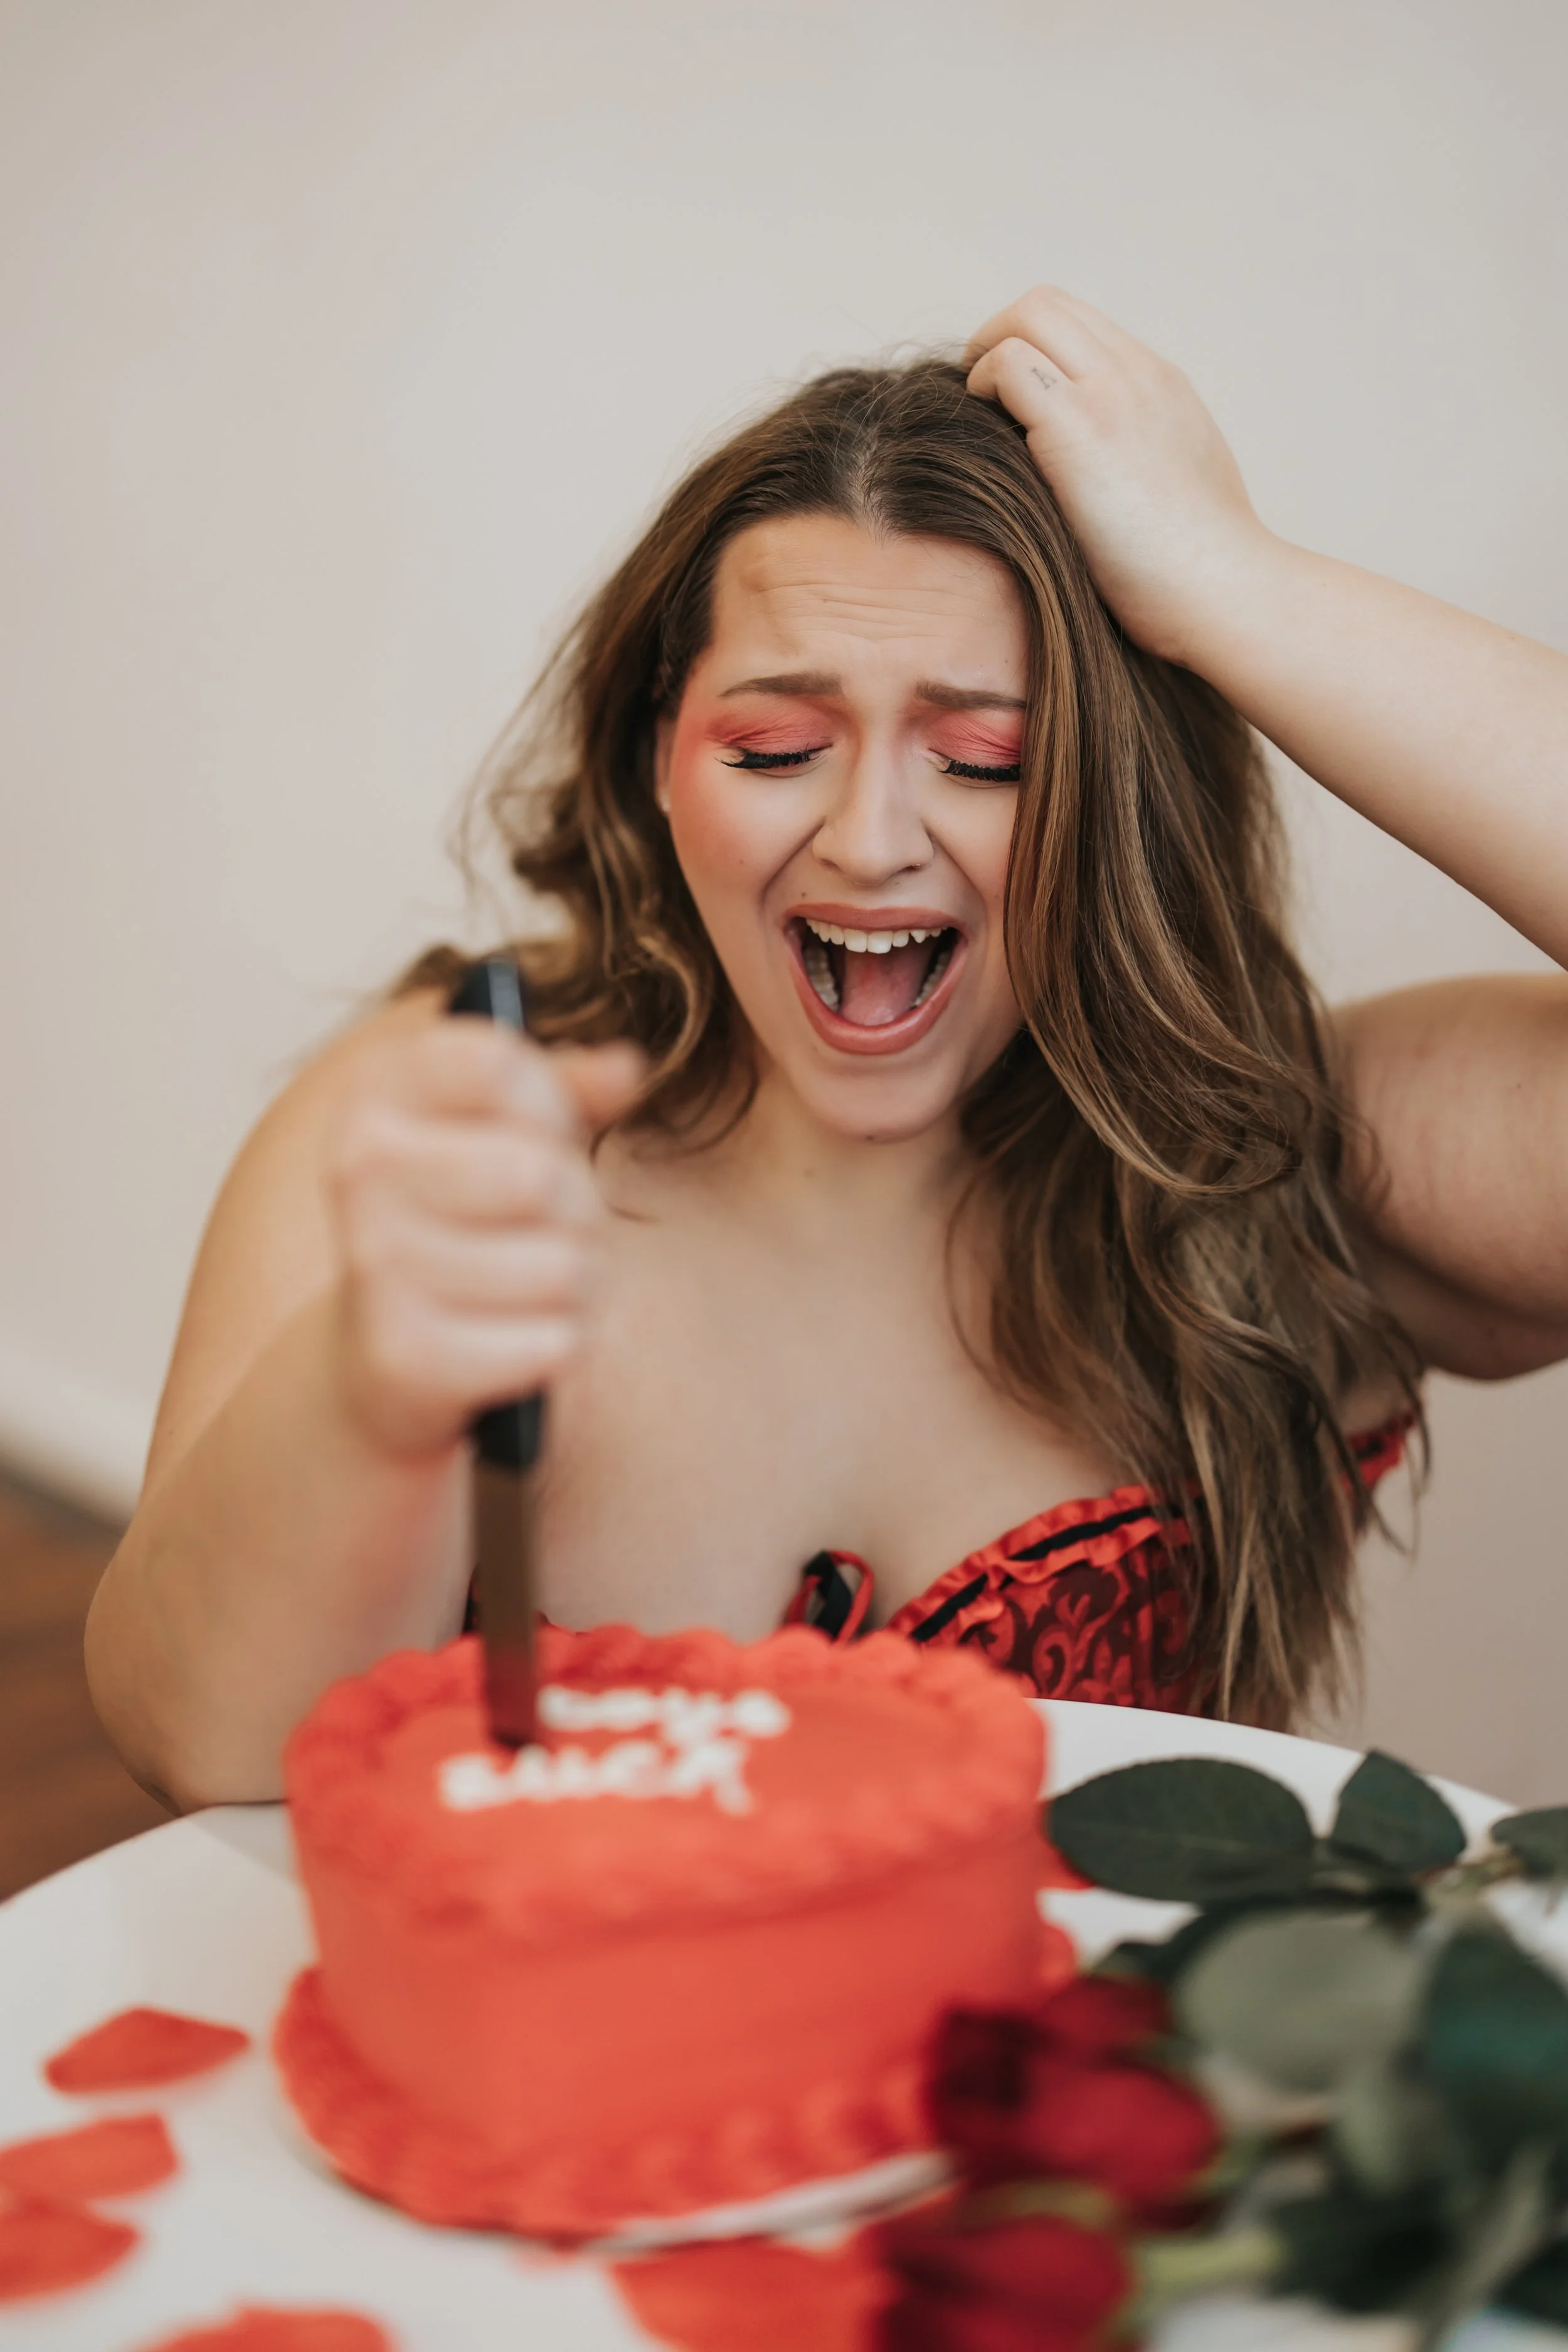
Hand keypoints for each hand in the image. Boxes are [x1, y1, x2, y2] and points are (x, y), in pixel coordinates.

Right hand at [324, 1016, 643, 1458]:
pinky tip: (512, 1342)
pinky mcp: (407, 1357)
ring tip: (530, 1288)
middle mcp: (361, 1169)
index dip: (548, 1105)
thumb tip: (627, 1068)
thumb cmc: (460, 1219)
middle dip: (576, 1208)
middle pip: (542, 1176)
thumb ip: (564, 1088)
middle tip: (542, 1228)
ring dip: (576, 1285)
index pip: (500, 1066)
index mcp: (375, 1092)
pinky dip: (556, 1348)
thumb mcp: (500, 1132)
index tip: (536, 1133)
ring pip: (562, 1267)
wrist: (375, 1356)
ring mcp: (377, 1264)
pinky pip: (555, 1343)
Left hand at [966, 286, 1272, 663]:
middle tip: (977, 391)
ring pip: (1027, 317)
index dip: (1033, 346)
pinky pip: (1009, 364)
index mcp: (1161, 386)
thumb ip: (1146, 458)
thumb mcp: (1181, 487)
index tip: (1010, 396)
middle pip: (1047, 304)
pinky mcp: (1078, 427)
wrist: (1222, 590)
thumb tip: (1111, 476)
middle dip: (997, 335)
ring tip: (975, 410)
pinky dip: (983, 386)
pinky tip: (984, 436)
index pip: (1082, 324)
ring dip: (984, 355)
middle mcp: (1136, 374)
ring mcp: (1110, 394)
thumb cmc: (1198, 569)